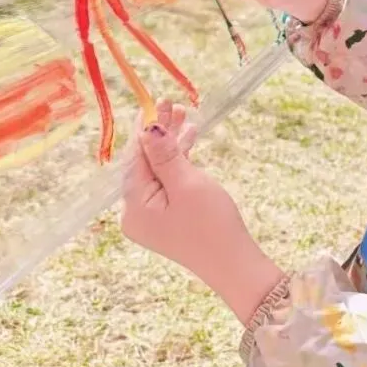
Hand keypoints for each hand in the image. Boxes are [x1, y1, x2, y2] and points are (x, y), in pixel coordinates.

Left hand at [121, 101, 284, 325]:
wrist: (233, 264)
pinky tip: (190, 141)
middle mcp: (134, 212)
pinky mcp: (166, 217)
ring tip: (186, 117)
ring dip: (171, 144)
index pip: (134, 158)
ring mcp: (150, 216)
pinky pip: (166, 183)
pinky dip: (178, 162)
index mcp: (133, 207)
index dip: (145, 127)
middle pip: (144, 162)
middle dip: (159, 132)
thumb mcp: (188, 184)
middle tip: (175, 105)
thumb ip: (165, 155)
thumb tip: (148, 127)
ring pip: (157, 170)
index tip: (156, 102)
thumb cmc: (211, 225)